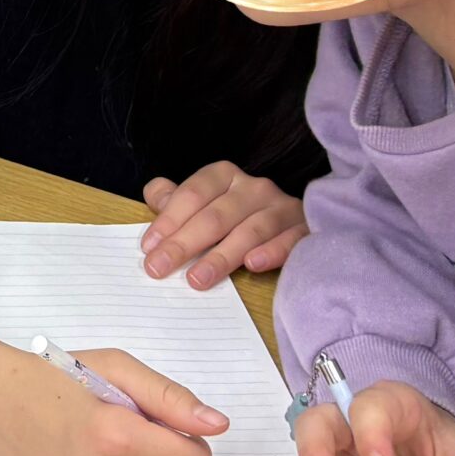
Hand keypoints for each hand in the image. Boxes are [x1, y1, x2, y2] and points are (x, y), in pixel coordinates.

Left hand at [141, 162, 309, 287]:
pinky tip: (252, 265)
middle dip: (184, 243)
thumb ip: (176, 199)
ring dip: (221, 256)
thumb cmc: (237, 216)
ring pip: (249, 231)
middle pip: (215, 216)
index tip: (149, 247)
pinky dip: (271, 252)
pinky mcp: (305, 230)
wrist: (295, 223)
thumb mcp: (205, 203)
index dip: (169, 220)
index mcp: (225, 176)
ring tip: (197, 279)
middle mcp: (254, 188)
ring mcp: (282, 208)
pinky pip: (289, 240)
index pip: (193, 194)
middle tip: (159, 268)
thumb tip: (155, 195)